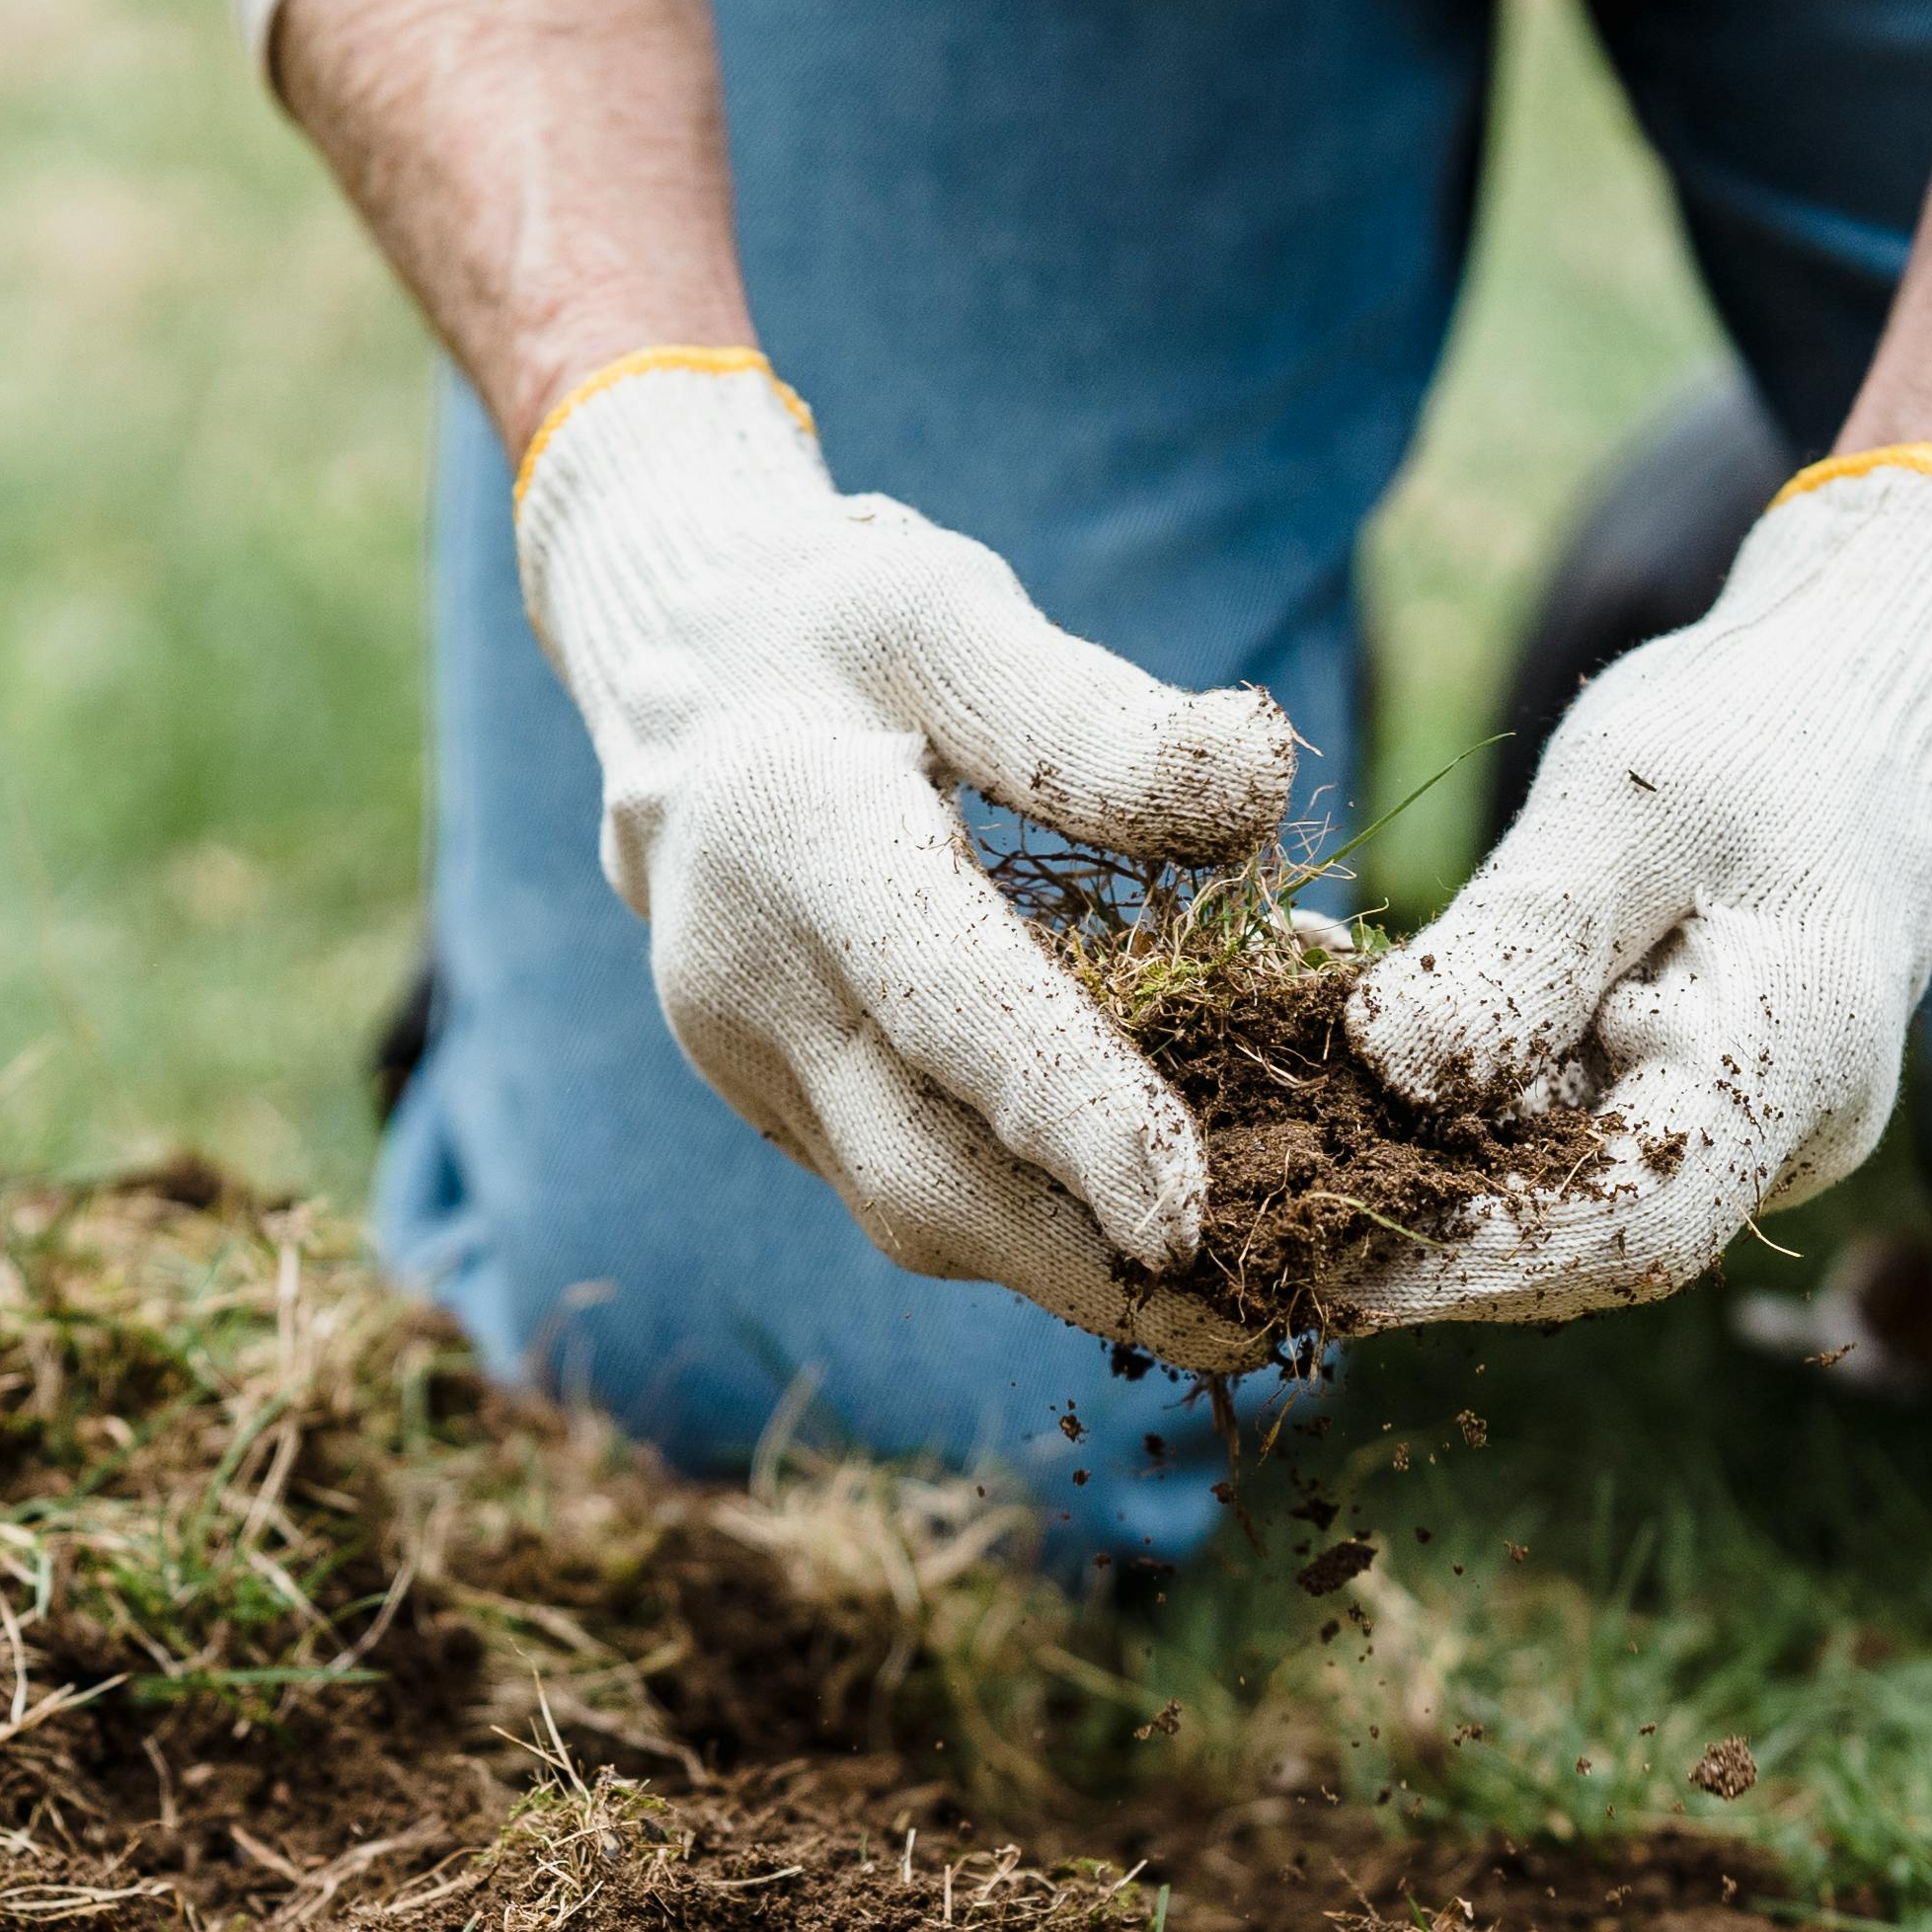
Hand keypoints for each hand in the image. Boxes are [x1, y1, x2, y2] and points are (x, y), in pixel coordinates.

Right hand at [519, 351, 1303, 1365]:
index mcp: (796, 835)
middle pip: (920, 1178)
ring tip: (1234, 1291)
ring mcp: (745, 1064)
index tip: (1188, 1219)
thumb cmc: (834, 624)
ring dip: (1068, 1267)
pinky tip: (1141, 1219)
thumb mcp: (951, 611)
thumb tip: (1260, 787)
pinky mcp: (771, 1103)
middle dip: (1086, 1269)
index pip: (945, 1006)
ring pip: (910, 1212)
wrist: (669, 675)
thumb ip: (1092, 715)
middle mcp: (747, 981)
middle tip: (1261, 1320)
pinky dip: (1024, 1216)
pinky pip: (902, 1184)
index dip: (1070, 1119)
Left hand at [1343, 449, 1931, 1325]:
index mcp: (1800, 1063)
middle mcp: (1776, 1132)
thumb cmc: (1759, 725)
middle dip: (1418, 1220)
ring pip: (1549, 1182)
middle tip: (1256, 1204)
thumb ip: (1521, 941)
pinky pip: (1545, 1123)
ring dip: (1410, 1152)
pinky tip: (1330, 1029)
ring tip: (1270, 1107)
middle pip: (1582, 1232)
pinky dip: (1440, 1091)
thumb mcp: (1629, 802)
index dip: (1482, 1268)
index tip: (1333, 1269)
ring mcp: (1725, 1123)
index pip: (1638, 1229)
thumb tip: (1388, 1071)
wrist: (1845, 695)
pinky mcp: (1665, 1093)